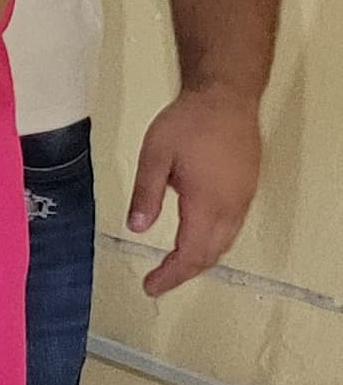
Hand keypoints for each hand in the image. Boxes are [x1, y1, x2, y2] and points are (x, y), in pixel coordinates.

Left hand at [128, 84, 261, 294]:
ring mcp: (243, 198)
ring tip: (173, 267)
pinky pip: (231, 227)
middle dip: (184, 272)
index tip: (150, 287)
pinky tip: (196, 239)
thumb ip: (146, 194)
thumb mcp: (155, 155)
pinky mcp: (247, 189)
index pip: (190, 252)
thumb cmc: (187, 123)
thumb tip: (137, 230)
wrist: (226, 97)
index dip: (171, 274)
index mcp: (207, 203)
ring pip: (224, 242)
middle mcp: (231, 207)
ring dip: (200, 259)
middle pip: (210, 253)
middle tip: (157, 282)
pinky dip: (212, 243)